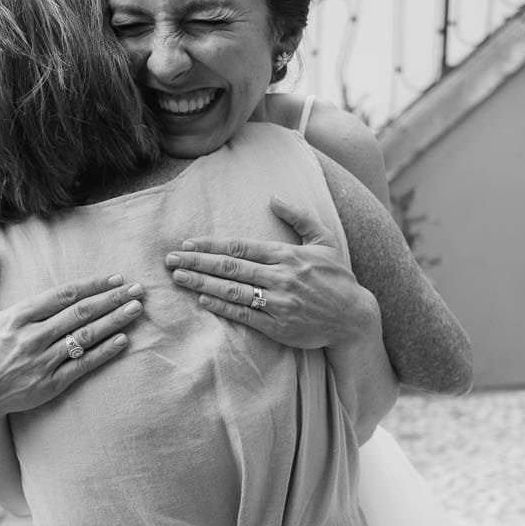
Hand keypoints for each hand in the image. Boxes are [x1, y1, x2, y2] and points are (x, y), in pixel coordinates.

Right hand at [0, 244, 144, 426]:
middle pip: (80, 313)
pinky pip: (82, 365)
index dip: (92, 285)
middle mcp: (32, 336)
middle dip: (112, 299)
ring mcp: (42, 360)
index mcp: (17, 316)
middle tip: (138, 289)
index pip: (62, 295)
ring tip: (136, 310)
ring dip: (114, 322)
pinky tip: (123, 341)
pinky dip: (104, 352)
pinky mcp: (49, 383)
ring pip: (85, 336)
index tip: (115, 278)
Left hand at [164, 196, 375, 349]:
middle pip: (230, 267)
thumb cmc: (338, 277)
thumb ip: (299, 217)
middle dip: (197, 262)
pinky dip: (222, 307)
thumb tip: (274, 198)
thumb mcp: (324, 240)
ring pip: (233, 291)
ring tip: (178, 278)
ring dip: (202, 284)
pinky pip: (244, 316)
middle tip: (170, 259)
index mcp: (288, 255)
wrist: (354, 317)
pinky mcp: (279, 327)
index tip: (187, 243)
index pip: (241, 246)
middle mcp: (281, 277)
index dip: (210, 245)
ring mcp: (278, 303)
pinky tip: (202, 300)